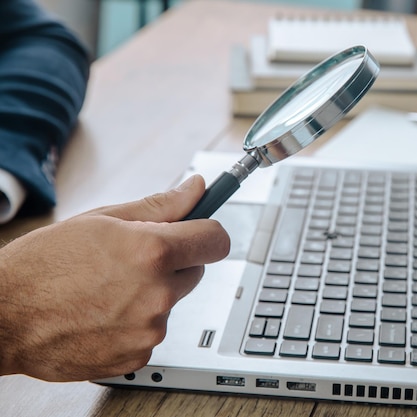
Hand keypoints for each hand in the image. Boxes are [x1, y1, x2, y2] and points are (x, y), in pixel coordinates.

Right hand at [0, 175, 229, 381]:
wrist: (3, 318)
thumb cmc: (43, 265)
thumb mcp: (101, 220)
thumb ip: (160, 206)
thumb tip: (197, 189)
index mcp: (153, 253)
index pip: (217, 239)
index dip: (207, 231)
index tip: (199, 230)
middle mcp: (158, 294)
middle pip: (196, 271)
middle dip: (175, 262)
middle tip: (134, 259)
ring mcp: (149, 330)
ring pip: (172, 301)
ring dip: (153, 293)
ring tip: (108, 288)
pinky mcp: (138, 356)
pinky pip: (153, 331)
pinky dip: (137, 322)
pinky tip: (104, 313)